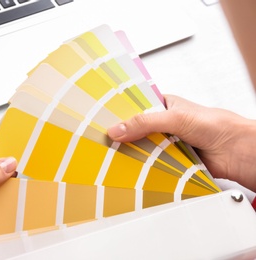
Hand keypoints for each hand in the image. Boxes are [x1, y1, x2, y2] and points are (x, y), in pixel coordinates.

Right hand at [107, 95, 255, 191]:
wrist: (237, 152)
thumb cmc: (215, 125)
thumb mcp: (174, 118)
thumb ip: (145, 122)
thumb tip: (118, 129)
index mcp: (164, 105)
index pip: (136, 107)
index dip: (120, 113)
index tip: (103, 119)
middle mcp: (164, 124)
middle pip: (137, 129)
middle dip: (124, 135)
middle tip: (105, 140)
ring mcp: (167, 142)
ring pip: (143, 147)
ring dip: (133, 152)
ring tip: (113, 155)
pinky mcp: (170, 160)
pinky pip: (152, 163)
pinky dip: (144, 166)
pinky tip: (132, 168)